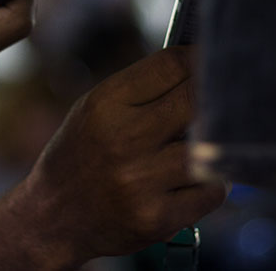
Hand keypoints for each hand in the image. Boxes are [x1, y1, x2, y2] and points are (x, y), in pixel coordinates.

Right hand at [20, 47, 227, 263]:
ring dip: (214, 143)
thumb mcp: (95, 109)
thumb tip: (201, 67)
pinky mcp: (157, 218)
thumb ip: (143, 88)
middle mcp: (123, 139)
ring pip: (210, 147)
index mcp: (105, 103)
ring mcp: (140, 181)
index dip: (199, 57)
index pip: (171, 65)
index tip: (212, 59)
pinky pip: (212, 191)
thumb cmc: (83, 154)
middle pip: (195, 100)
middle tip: (222, 98)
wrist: (53, 217)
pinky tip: (194, 178)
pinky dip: (212, 182)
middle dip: (216, 96)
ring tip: (202, 143)